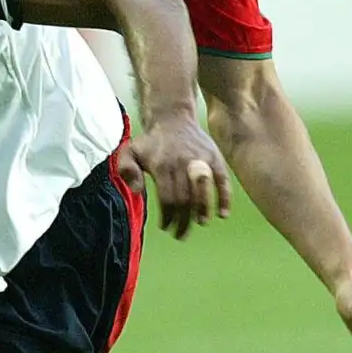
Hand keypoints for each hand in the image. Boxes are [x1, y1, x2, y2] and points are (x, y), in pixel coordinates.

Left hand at [126, 115, 231, 239]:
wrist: (172, 117)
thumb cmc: (149, 141)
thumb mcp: (129, 151)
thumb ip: (127, 170)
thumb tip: (138, 191)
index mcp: (162, 165)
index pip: (168, 198)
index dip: (168, 217)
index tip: (165, 227)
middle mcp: (183, 163)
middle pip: (186, 199)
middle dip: (183, 221)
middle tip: (180, 234)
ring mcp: (201, 160)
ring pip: (204, 192)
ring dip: (203, 212)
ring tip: (199, 223)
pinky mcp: (215, 158)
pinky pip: (223, 181)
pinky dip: (224, 199)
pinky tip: (222, 215)